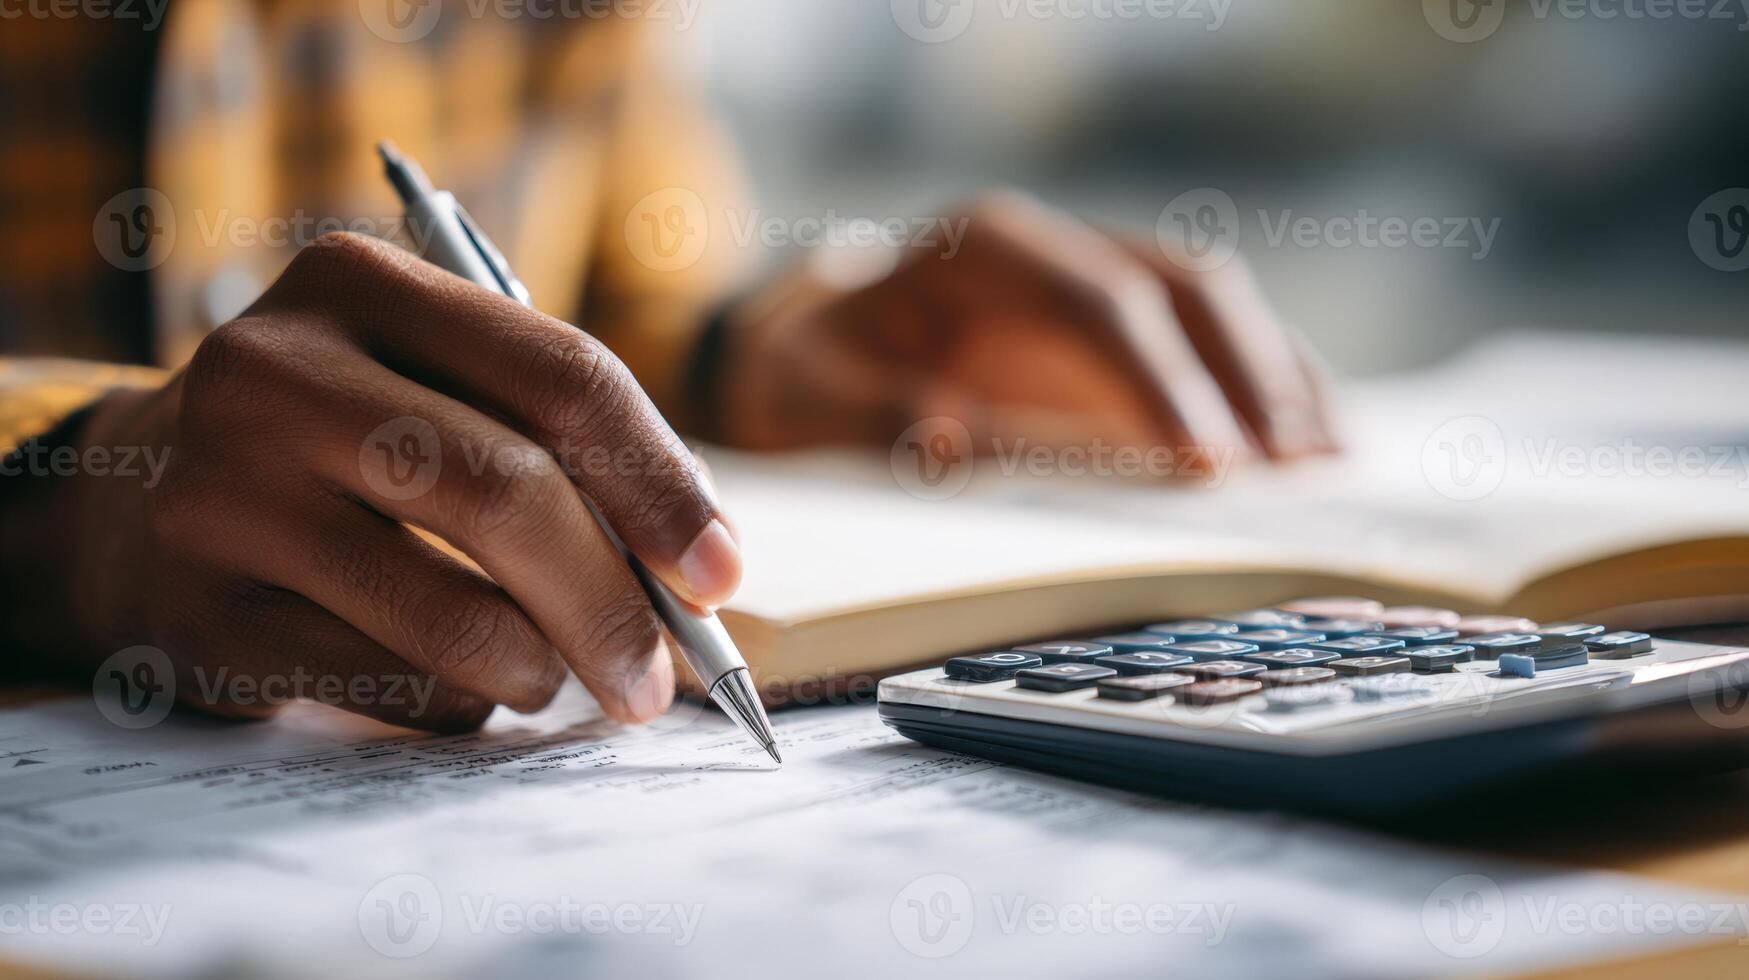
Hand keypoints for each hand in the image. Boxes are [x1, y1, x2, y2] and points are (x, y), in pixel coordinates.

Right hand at [12, 233, 739, 730]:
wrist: (136, 504)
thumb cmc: (344, 442)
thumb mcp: (428, 384)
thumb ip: (552, 441)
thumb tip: (700, 563)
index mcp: (361, 283)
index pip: (560, 374)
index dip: (662, 481)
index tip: (723, 570)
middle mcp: (277, 371)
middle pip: (509, 492)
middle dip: (616, 599)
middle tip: (665, 672)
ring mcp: (226, 492)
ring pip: (453, 610)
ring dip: (544, 665)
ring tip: (562, 678)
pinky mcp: (205, 611)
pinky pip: (391, 681)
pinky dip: (463, 701)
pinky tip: (465, 684)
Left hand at [717, 192, 1334, 469]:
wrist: (810, 346)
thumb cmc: (814, 372)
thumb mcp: (820, 396)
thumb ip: (883, 417)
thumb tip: (948, 445)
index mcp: (985, 247)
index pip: (1097, 302)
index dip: (1158, 380)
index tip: (1205, 462)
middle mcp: (1055, 246)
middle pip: (1180, 288)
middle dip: (1245, 378)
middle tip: (1290, 471)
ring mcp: (1094, 273)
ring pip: (1212, 304)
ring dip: (1274, 378)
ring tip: (1328, 460)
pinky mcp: (1118, 320)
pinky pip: (1209, 337)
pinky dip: (1265, 383)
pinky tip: (1312, 439)